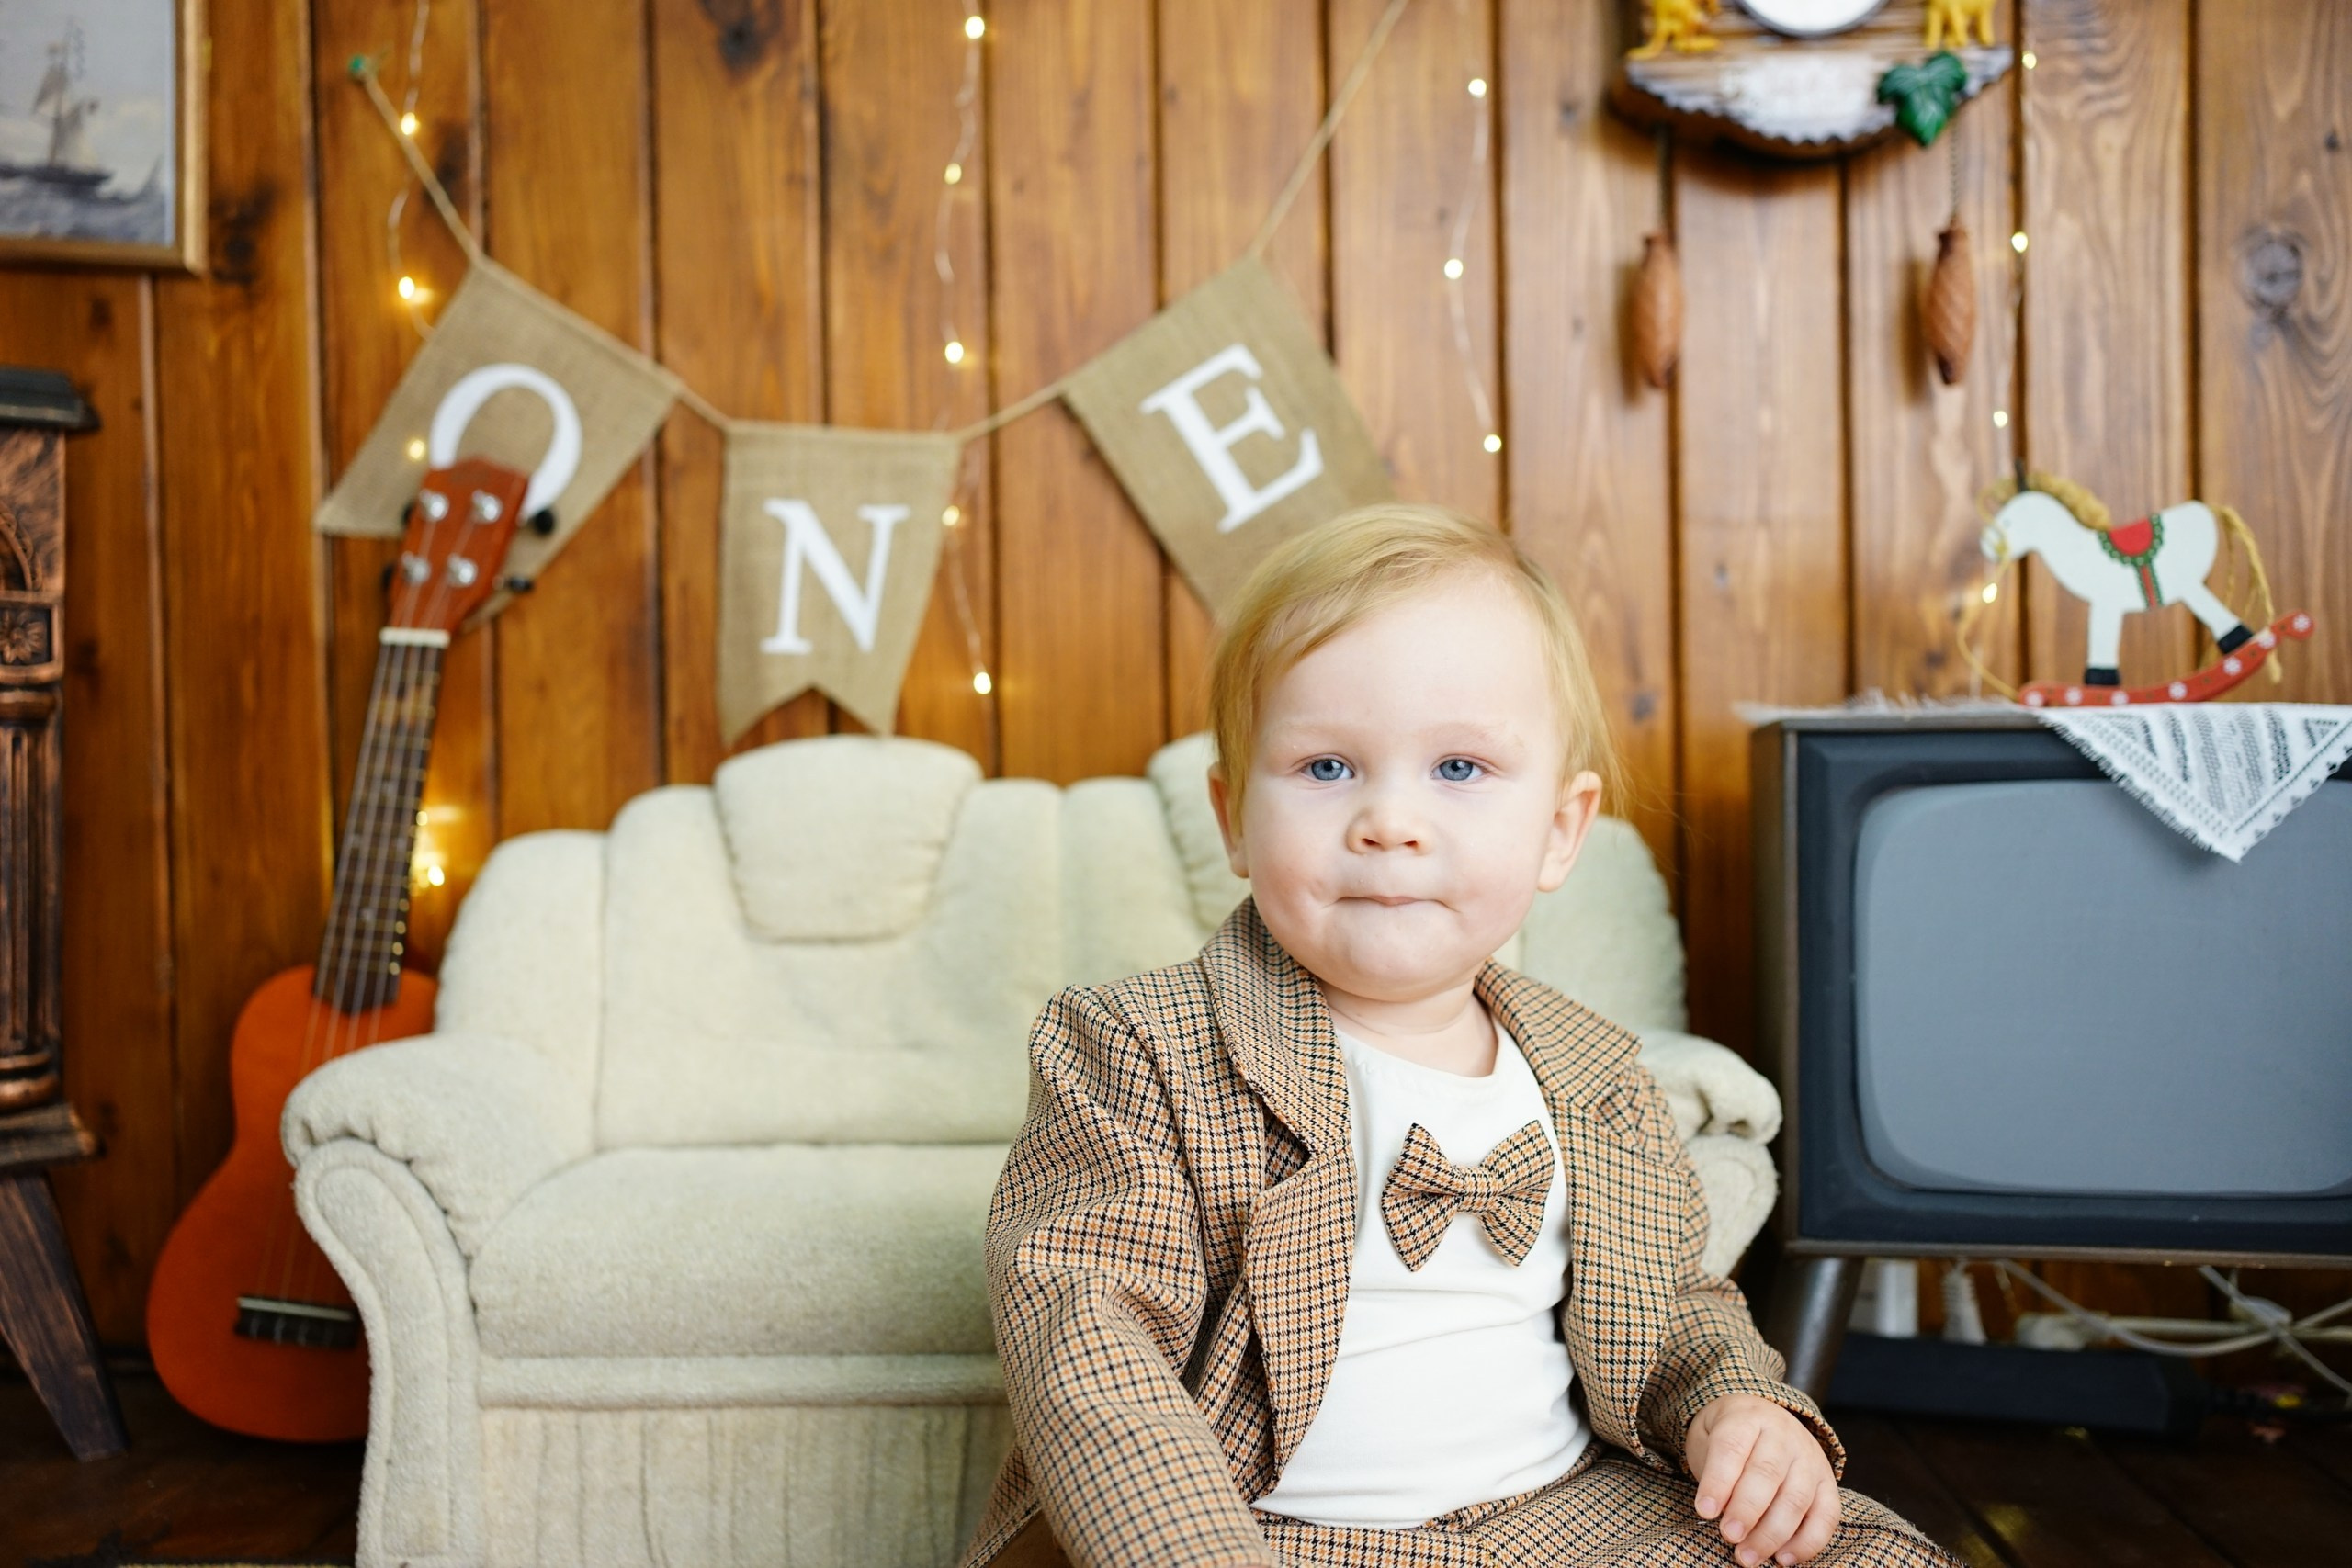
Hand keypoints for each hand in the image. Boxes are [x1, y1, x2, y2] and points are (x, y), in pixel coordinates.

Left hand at [1685, 1393, 1839, 1565]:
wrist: (1763, 1418)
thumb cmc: (1729, 1438)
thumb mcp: (1708, 1438)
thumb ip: (1711, 1468)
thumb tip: (1717, 1511)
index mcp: (1747, 1418)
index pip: (1732, 1447)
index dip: (1718, 1481)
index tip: (1704, 1511)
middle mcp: (1783, 1435)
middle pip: (1767, 1473)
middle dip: (1746, 1510)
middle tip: (1729, 1536)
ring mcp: (1809, 1458)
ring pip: (1797, 1498)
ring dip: (1772, 1534)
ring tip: (1747, 1556)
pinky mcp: (1828, 1482)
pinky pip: (1827, 1516)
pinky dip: (1807, 1542)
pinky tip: (1783, 1559)